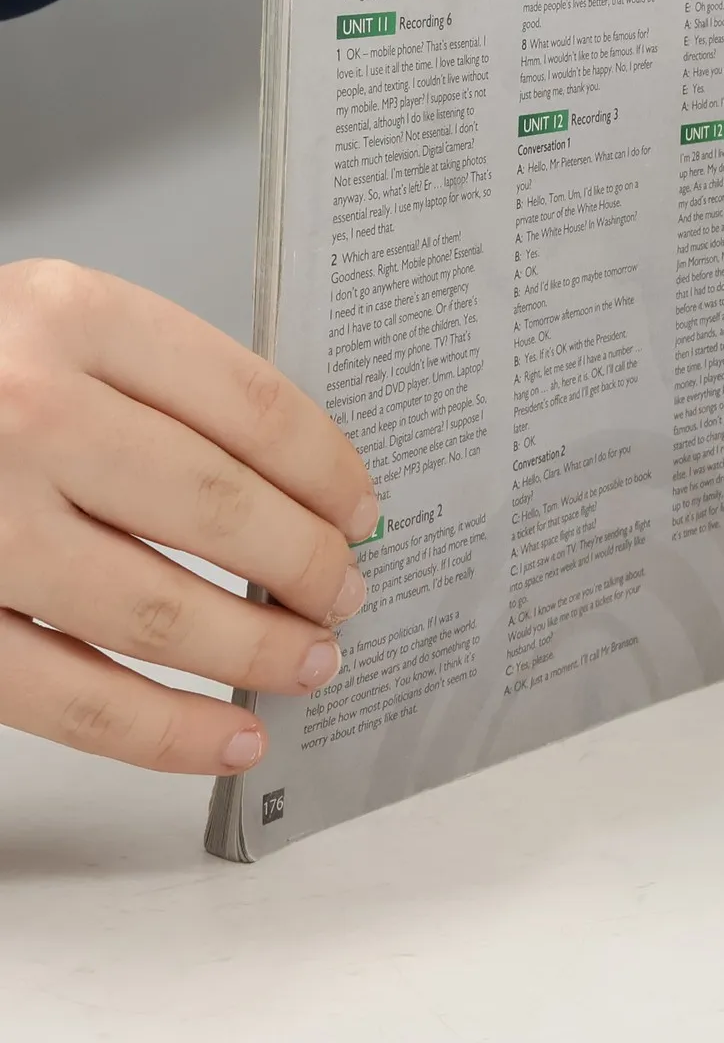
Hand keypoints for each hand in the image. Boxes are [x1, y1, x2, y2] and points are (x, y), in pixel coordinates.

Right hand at [0, 260, 378, 773]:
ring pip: (158, 608)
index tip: (360, 509)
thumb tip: (297, 481)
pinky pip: (70, 696)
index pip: (251, 405)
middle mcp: (26, 411)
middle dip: (307, 565)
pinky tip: (226, 737)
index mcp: (73, 317)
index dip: (327, 470)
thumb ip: (153, 382)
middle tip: (346, 591)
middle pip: (220, 507)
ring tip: (308, 661)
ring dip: (254, 650)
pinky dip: (164, 732)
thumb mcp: (49, 323)